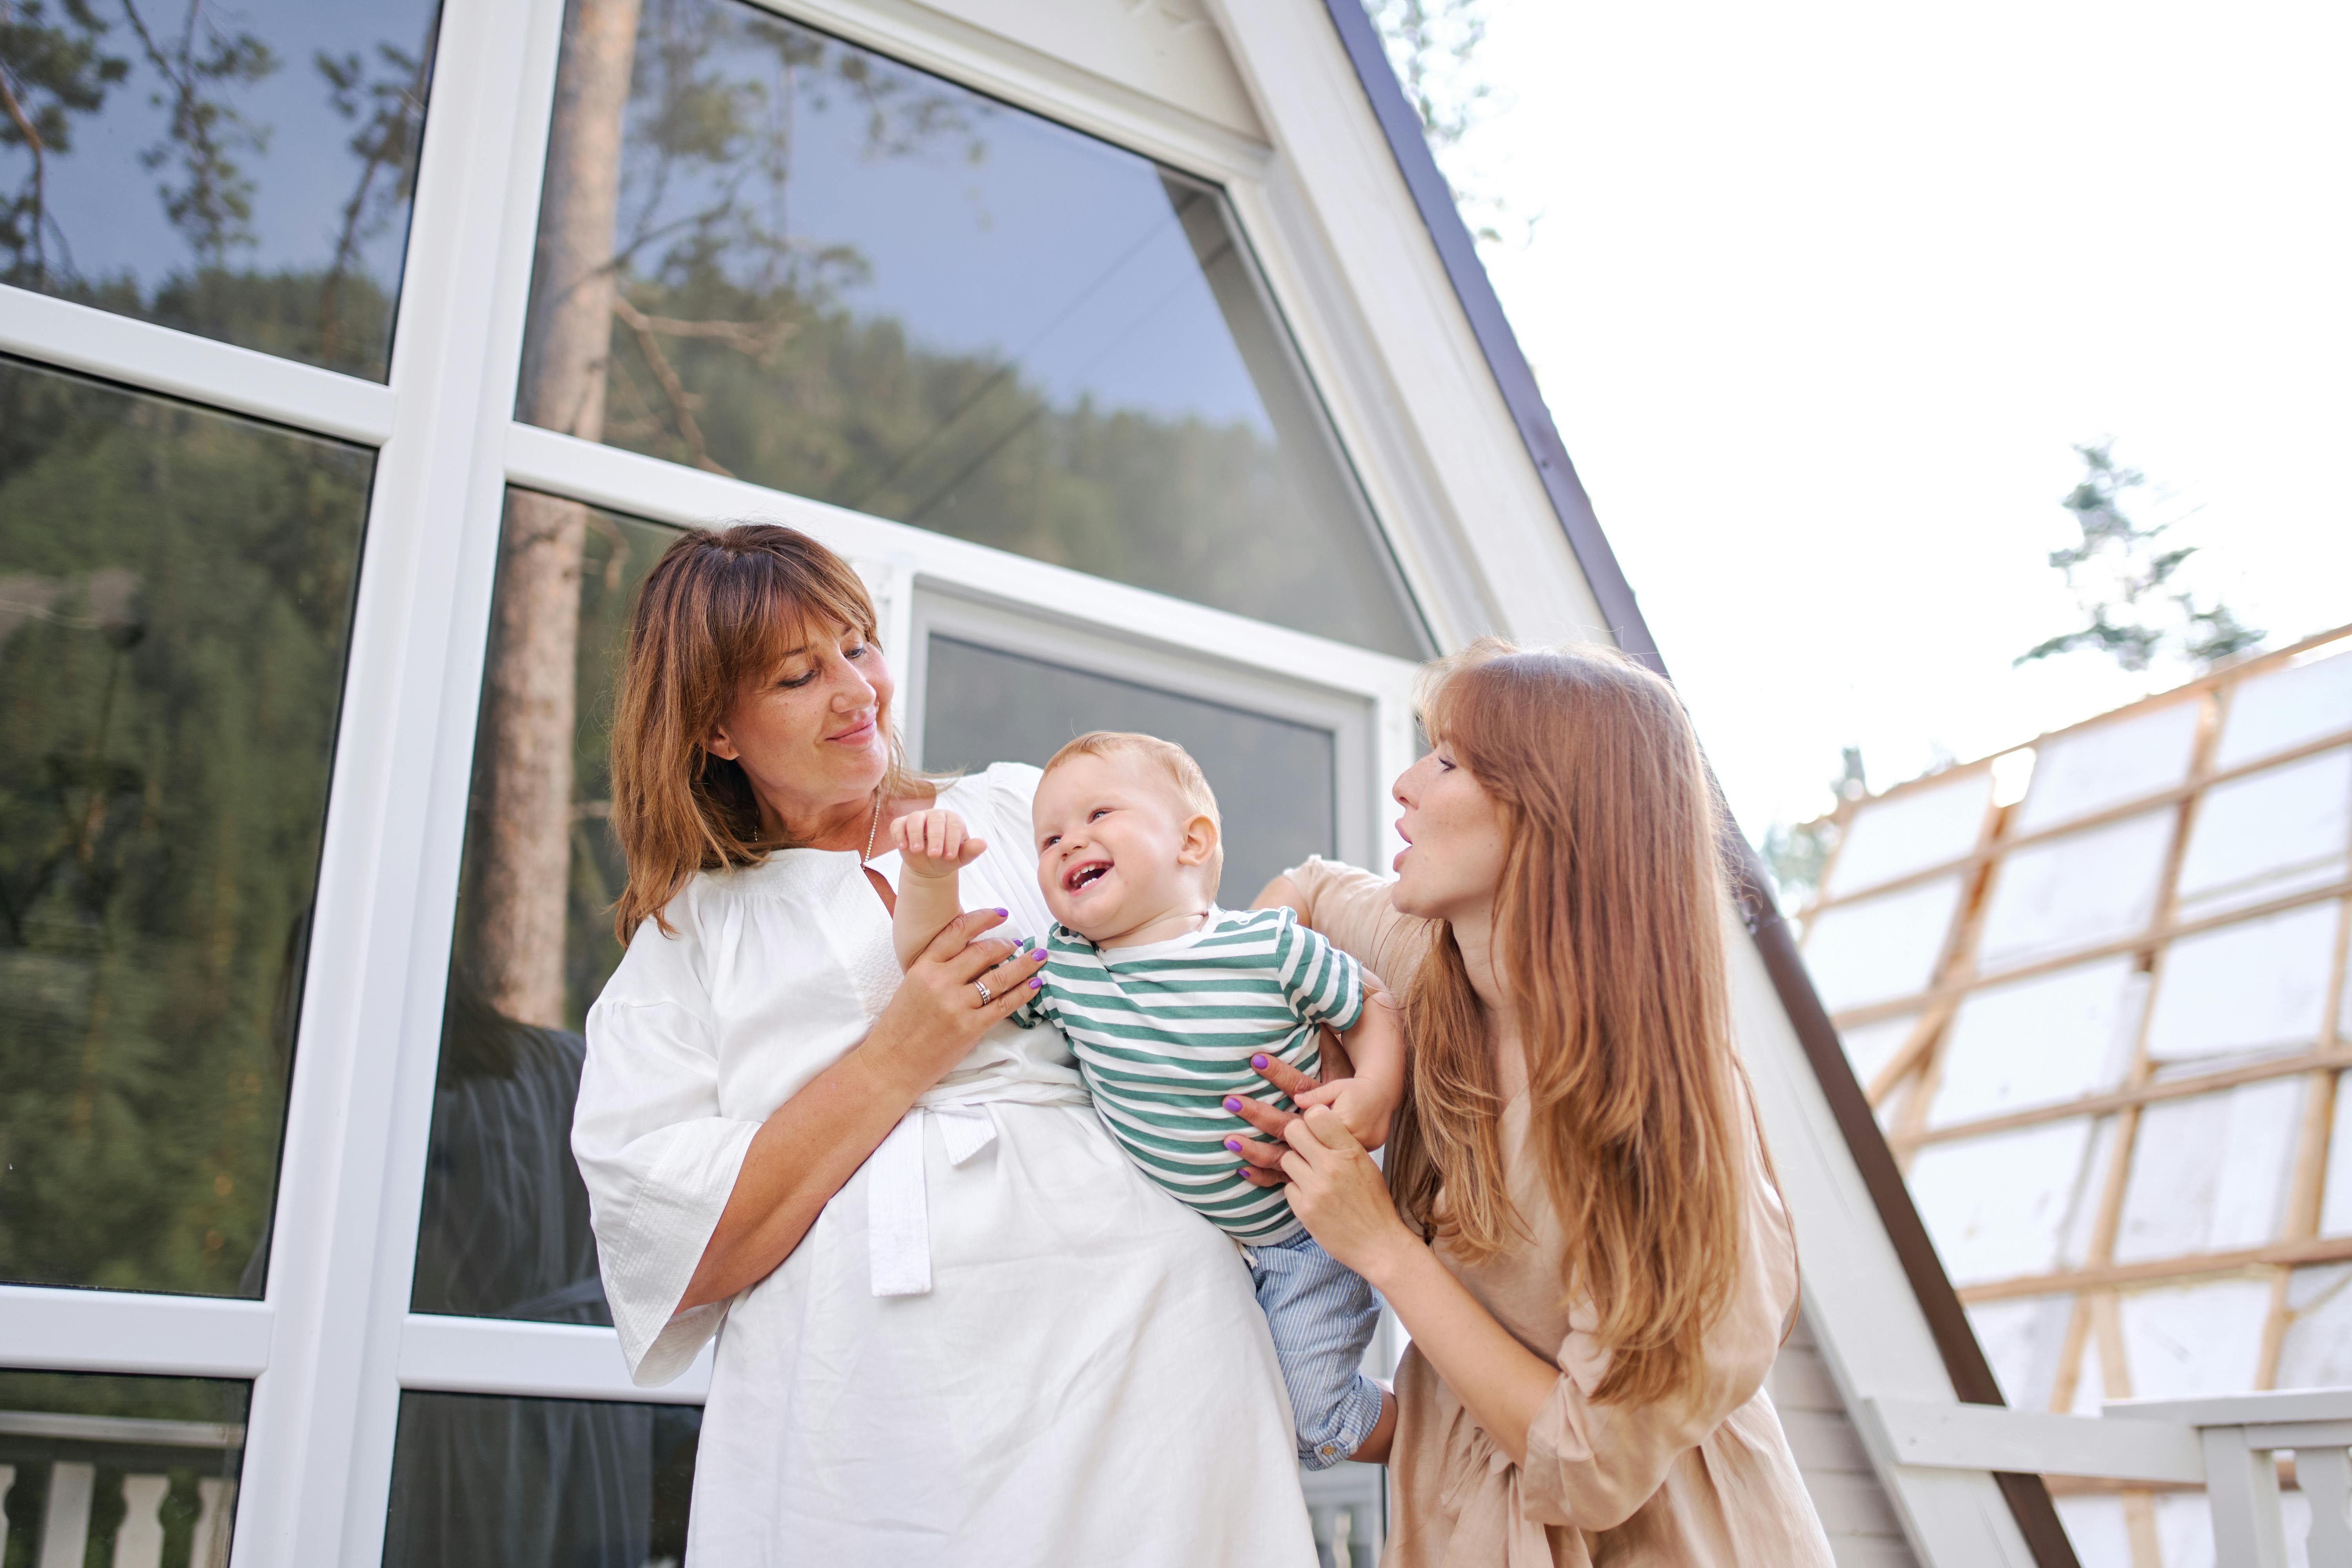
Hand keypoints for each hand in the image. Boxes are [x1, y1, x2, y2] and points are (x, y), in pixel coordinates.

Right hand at [860, 908, 1043, 1094]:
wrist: (891, 1064)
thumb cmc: (900, 1027)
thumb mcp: (912, 986)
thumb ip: (937, 968)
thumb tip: (972, 953)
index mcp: (923, 967)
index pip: (957, 931)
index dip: (982, 919)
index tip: (1000, 914)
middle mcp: (940, 981)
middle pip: (983, 952)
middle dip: (1007, 944)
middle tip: (1018, 943)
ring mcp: (957, 1005)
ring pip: (999, 977)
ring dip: (1023, 965)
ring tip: (1037, 958)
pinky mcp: (970, 1027)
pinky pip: (1004, 1005)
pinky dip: (1022, 993)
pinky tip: (1034, 984)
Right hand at [890, 808, 984, 880]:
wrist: (929, 865)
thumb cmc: (947, 857)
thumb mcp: (960, 857)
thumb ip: (971, 851)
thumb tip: (983, 844)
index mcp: (953, 820)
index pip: (953, 825)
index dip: (951, 840)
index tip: (949, 856)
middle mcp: (936, 815)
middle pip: (935, 820)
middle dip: (935, 837)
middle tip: (934, 855)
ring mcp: (918, 818)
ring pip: (915, 818)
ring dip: (915, 834)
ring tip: (916, 850)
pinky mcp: (902, 824)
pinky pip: (898, 824)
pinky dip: (898, 834)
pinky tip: (902, 847)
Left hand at [1222, 1051, 1369, 1187]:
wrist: (1380, 1153)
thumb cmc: (1361, 1106)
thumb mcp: (1347, 1093)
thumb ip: (1324, 1093)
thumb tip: (1298, 1096)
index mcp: (1337, 1119)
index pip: (1302, 1091)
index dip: (1279, 1074)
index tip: (1256, 1060)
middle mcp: (1327, 1146)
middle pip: (1287, 1127)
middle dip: (1257, 1113)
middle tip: (1230, 1101)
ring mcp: (1319, 1170)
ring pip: (1281, 1158)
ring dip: (1254, 1150)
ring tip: (1229, 1141)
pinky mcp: (1311, 1187)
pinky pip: (1284, 1181)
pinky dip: (1263, 1176)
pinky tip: (1243, 1170)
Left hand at [1278, 1106, 1417, 1282]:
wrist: (1378, 1244)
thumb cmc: (1373, 1203)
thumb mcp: (1366, 1165)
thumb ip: (1341, 1144)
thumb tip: (1315, 1123)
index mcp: (1350, 1151)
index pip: (1316, 1115)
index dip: (1311, 1119)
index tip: (1314, 1128)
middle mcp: (1331, 1166)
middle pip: (1293, 1131)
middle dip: (1296, 1136)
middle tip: (1305, 1148)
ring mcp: (1315, 1189)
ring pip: (1286, 1158)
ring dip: (1295, 1165)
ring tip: (1311, 1176)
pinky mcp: (1304, 1209)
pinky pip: (1288, 1187)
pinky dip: (1297, 1190)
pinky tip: (1313, 1197)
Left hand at [1293, 1070, 1396, 1151]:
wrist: (1382, 1094)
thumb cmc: (1356, 1089)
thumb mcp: (1335, 1087)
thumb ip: (1316, 1096)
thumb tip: (1297, 1100)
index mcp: (1344, 1121)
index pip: (1316, 1132)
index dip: (1310, 1129)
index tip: (1311, 1123)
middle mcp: (1356, 1137)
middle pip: (1327, 1146)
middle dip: (1320, 1139)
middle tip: (1322, 1128)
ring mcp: (1366, 1147)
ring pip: (1339, 1154)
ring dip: (1333, 1147)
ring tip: (1334, 1133)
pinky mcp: (1371, 1151)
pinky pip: (1351, 1155)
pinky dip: (1345, 1150)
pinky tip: (1344, 1140)